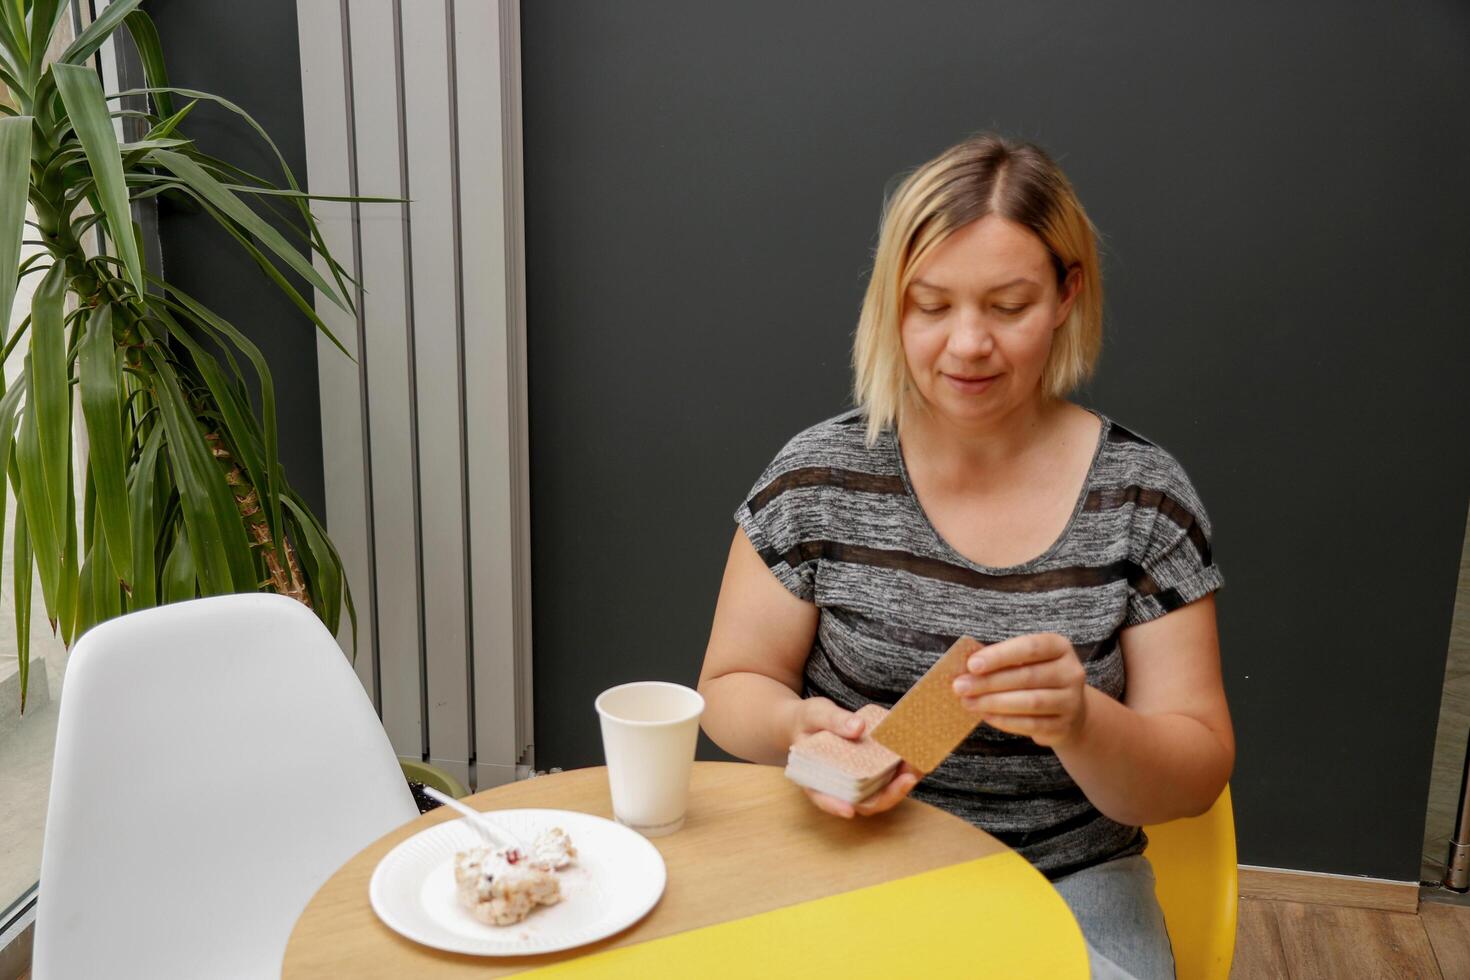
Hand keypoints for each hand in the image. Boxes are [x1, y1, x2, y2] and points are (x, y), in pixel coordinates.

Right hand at [786, 697, 921, 818]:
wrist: (810, 722)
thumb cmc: (807, 721)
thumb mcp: (814, 714)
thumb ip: (834, 720)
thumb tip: (858, 728)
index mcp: (815, 778)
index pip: (823, 798)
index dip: (835, 806)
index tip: (849, 809)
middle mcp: (838, 787)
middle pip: (861, 802)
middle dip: (888, 795)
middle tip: (908, 777)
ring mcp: (856, 783)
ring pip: (879, 794)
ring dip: (901, 785)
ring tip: (919, 765)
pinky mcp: (870, 773)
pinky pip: (887, 779)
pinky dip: (902, 771)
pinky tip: (916, 757)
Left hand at [952, 633, 1088, 747]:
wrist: (1070, 712)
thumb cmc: (1037, 679)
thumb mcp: (1025, 662)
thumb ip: (1001, 661)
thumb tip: (965, 670)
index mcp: (1060, 647)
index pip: (1030, 647)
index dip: (1000, 655)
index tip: (972, 664)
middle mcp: (1071, 672)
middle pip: (1027, 676)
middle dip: (989, 682)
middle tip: (960, 687)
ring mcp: (1071, 701)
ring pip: (1029, 702)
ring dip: (993, 702)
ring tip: (968, 702)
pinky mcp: (1063, 726)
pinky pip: (1031, 724)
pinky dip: (1005, 720)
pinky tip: (985, 716)